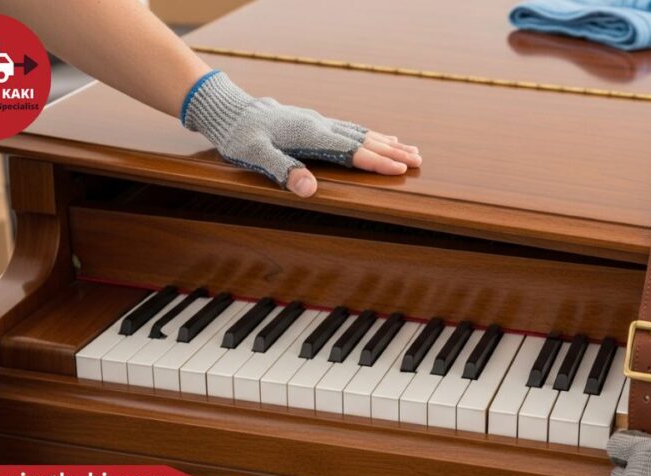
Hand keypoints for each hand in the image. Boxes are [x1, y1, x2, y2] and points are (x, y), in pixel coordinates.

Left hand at [182, 71, 420, 197]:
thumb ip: (283, 169)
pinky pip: (351, 129)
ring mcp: (319, 122)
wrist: (231, 110)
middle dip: (393, 151)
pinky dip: (371, 135)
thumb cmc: (240, 135)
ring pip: (361, 133)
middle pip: (364, 140)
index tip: (402, 169)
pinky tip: (380, 138)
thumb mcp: (255, 155)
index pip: (352, 151)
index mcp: (310, 134)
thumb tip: (309, 189)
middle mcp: (320, 125)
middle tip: (419, 161)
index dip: (378, 161)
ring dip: (387, 142)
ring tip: (411, 150)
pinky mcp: (315, 122)